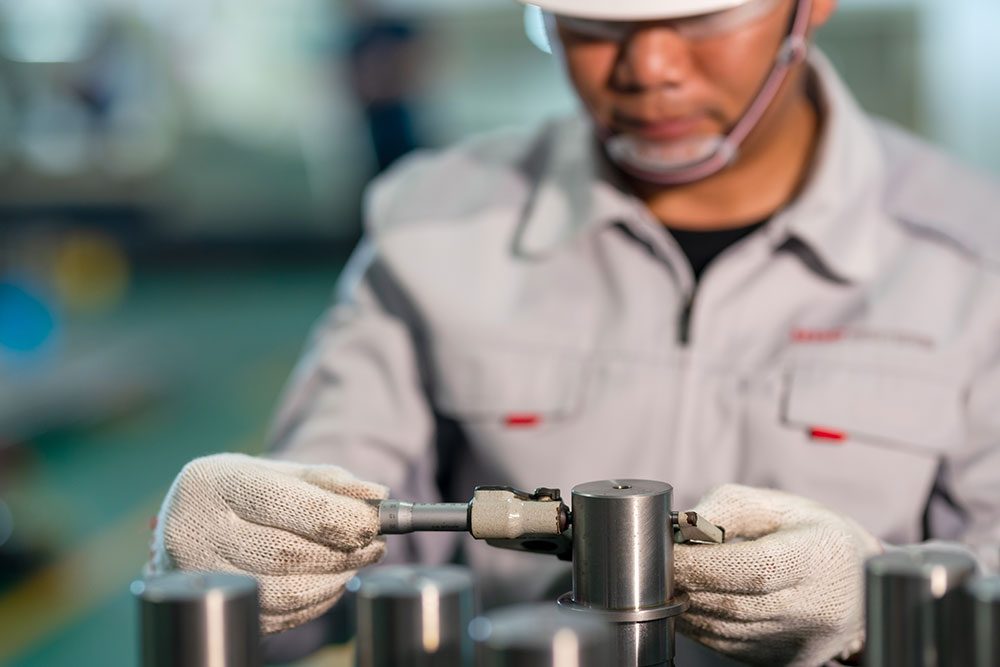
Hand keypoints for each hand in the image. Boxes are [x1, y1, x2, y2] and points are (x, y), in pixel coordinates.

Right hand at [150, 453, 387, 633]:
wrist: (186, 524)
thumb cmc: (238, 492)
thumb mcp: (276, 472)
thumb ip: (328, 481)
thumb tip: (377, 495)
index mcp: (213, 484)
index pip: (283, 504)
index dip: (338, 517)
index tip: (376, 522)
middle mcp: (195, 531)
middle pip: (285, 553)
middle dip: (344, 552)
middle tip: (377, 544)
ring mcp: (201, 575)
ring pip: (284, 592)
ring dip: (336, 580)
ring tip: (359, 560)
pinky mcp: (217, 606)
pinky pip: (279, 616)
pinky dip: (318, 601)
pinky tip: (332, 580)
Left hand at [674, 484, 881, 666]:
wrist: (860, 586)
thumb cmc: (814, 535)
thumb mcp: (779, 505)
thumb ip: (730, 506)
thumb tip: (683, 525)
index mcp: (817, 558)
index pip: (752, 569)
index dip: (701, 562)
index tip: (667, 549)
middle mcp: (812, 608)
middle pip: (732, 602)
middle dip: (684, 582)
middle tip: (656, 563)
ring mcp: (796, 641)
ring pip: (723, 628)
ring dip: (685, 606)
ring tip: (668, 581)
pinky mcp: (781, 660)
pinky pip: (726, 645)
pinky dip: (698, 625)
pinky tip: (687, 602)